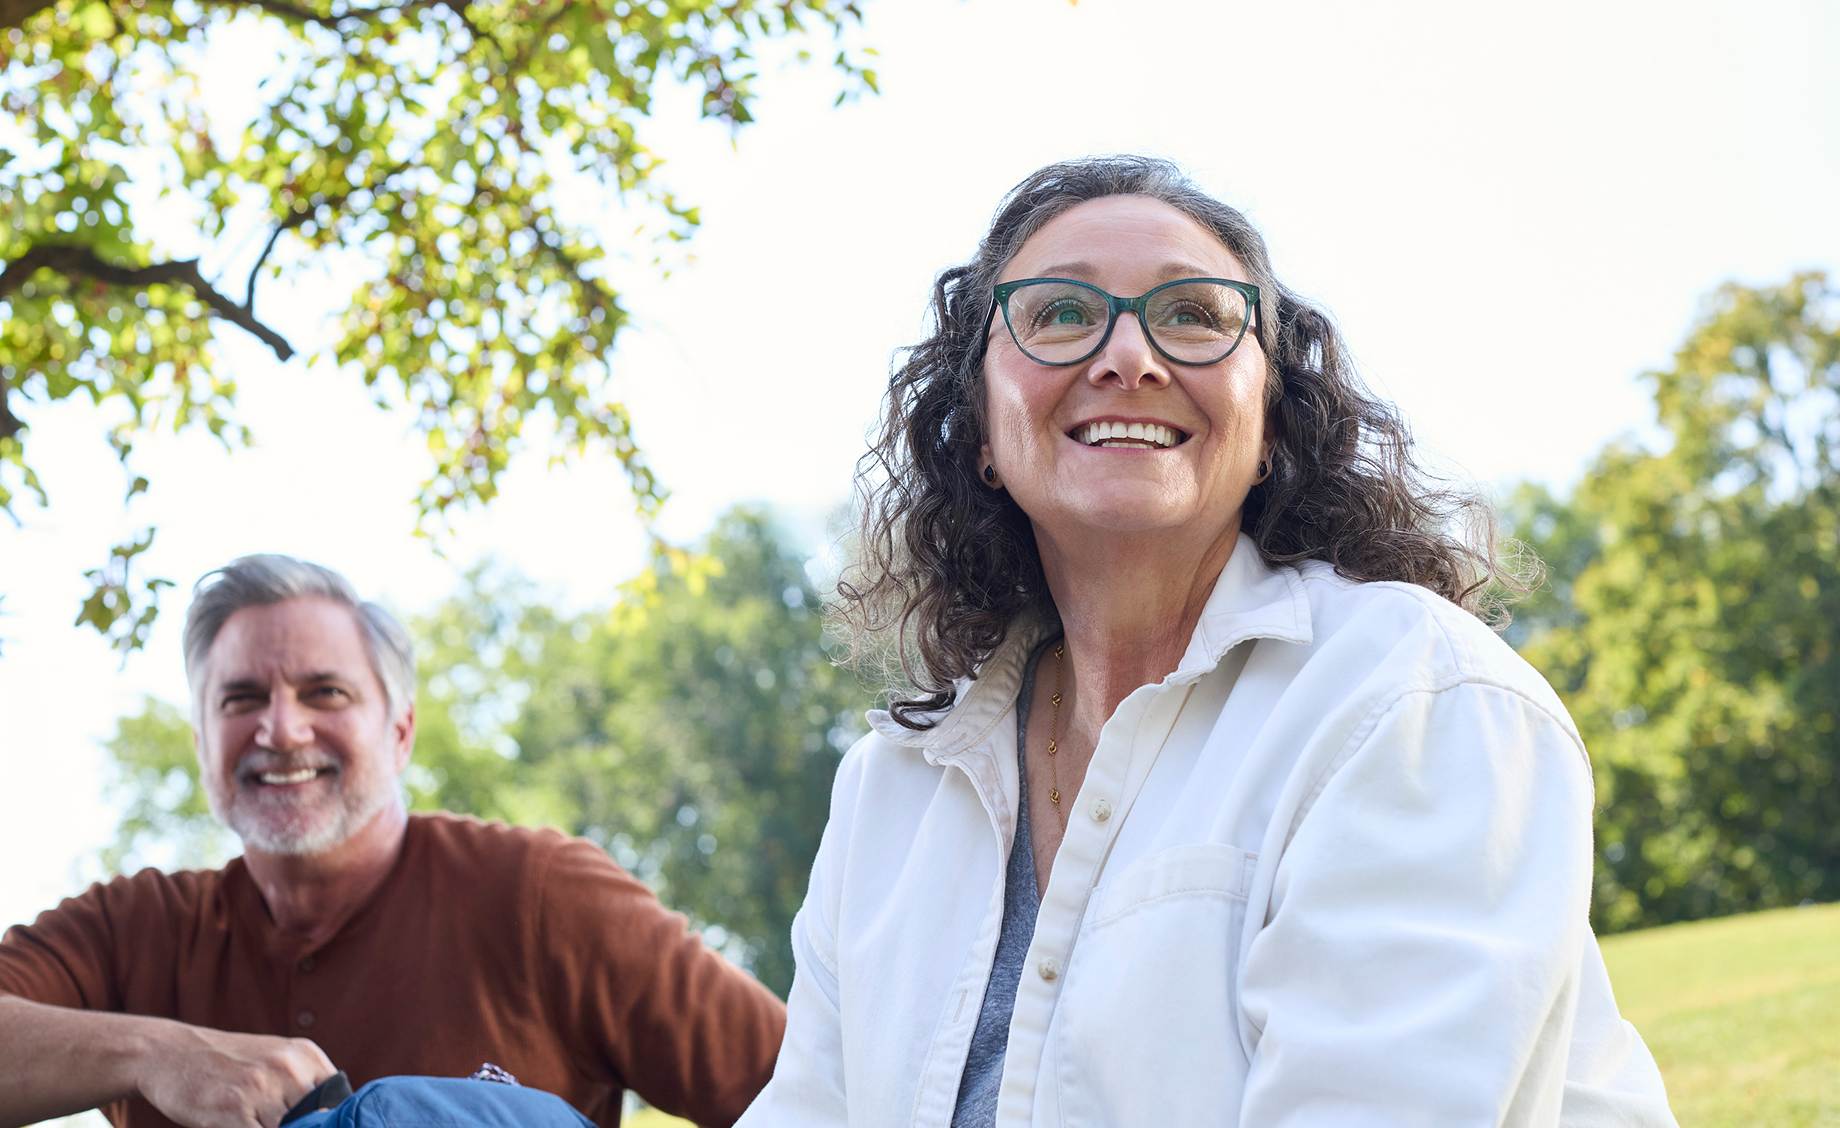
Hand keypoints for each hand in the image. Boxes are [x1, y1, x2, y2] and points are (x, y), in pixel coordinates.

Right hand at [133, 1022, 335, 1127]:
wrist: (171, 1052)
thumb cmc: (226, 1063)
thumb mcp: (274, 1060)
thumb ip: (304, 1086)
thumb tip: (332, 1120)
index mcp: (305, 1055)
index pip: (340, 1102)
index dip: (331, 1125)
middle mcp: (288, 1068)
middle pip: (316, 1122)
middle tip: (272, 1122)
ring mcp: (260, 1089)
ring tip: (253, 1121)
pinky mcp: (232, 1111)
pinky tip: (236, 1127)